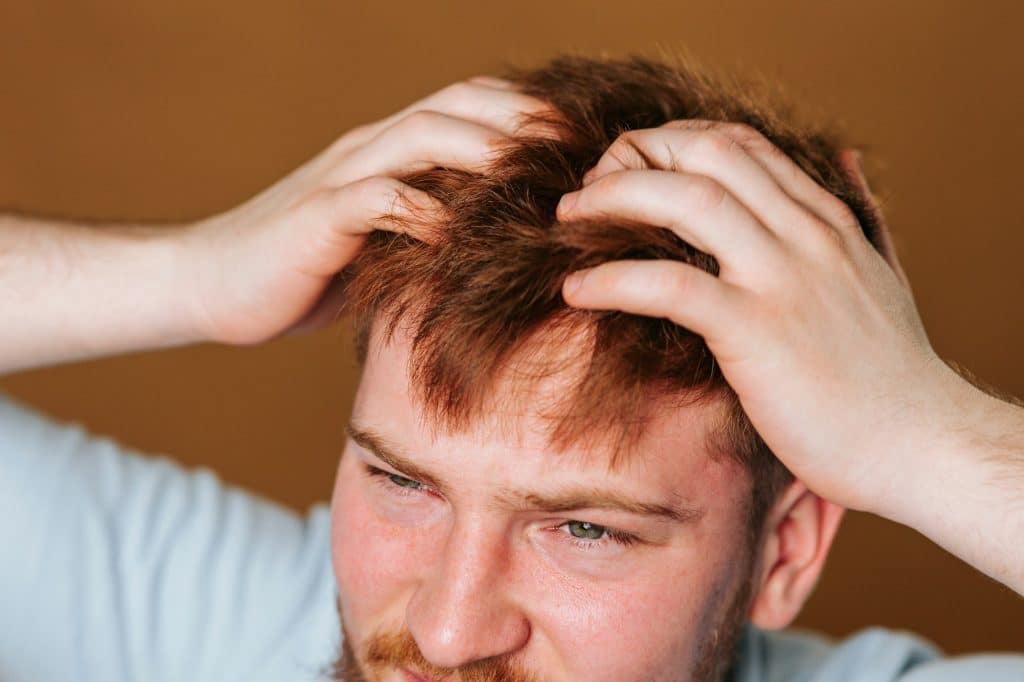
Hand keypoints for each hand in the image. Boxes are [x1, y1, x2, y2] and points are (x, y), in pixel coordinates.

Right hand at [183, 77, 550, 344]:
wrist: (209, 285)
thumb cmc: (300, 272)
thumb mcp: (375, 246)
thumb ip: (422, 231)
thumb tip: (486, 249)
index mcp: (384, 153)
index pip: (461, 107)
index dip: (520, 113)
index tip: (576, 141)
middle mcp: (366, 151)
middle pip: (452, 105)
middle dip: (518, 116)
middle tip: (576, 143)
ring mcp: (339, 178)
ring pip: (419, 136)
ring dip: (479, 147)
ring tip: (530, 171)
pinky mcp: (316, 219)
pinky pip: (375, 199)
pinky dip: (420, 208)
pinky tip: (456, 233)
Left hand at [557, 121, 962, 511]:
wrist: (920, 445)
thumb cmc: (892, 373)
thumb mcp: (883, 272)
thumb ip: (862, 212)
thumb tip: (847, 158)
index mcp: (825, 220)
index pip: (738, 144)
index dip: (670, 142)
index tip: (630, 172)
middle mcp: (805, 235)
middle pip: (705, 152)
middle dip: (634, 156)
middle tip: (588, 193)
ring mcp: (783, 278)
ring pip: (687, 199)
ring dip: (614, 199)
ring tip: (568, 222)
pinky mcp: (757, 331)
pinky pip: (670, 285)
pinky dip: (613, 278)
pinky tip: (577, 289)